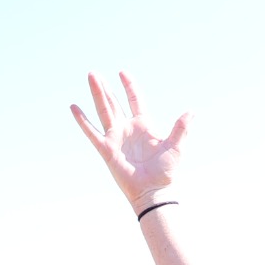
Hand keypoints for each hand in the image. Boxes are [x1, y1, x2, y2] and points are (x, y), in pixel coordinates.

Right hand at [72, 71, 190, 211]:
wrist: (153, 192)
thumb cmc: (166, 172)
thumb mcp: (175, 147)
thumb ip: (181, 128)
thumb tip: (191, 111)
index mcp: (143, 126)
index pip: (135, 100)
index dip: (129, 86)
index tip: (122, 72)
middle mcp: (127, 129)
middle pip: (114, 103)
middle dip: (105, 88)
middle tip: (95, 73)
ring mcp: (116, 138)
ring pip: (104, 110)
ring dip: (97, 94)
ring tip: (90, 77)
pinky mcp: (107, 149)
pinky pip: (92, 132)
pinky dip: (82, 120)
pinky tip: (73, 107)